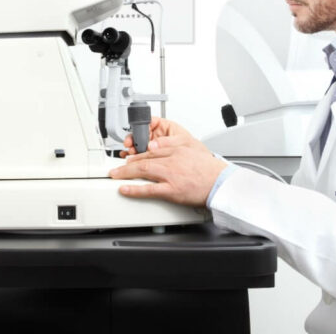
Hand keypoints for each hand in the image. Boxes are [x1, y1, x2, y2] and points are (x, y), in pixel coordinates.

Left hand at [109, 126, 226, 207]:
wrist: (221, 183)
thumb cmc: (209, 170)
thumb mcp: (192, 149)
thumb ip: (173, 146)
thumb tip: (155, 145)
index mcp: (176, 150)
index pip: (151, 149)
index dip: (137, 153)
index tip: (129, 158)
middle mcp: (171, 161)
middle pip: (144, 158)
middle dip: (127, 163)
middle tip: (115, 167)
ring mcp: (170, 175)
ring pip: (143, 171)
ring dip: (125, 173)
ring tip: (115, 175)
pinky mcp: (172, 190)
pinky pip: (149, 189)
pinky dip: (135, 189)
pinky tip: (124, 189)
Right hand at [119, 117, 189, 156]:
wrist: (198, 164)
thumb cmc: (193, 148)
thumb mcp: (182, 141)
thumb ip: (167, 142)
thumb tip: (152, 144)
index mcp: (164, 126)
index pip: (149, 120)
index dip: (140, 124)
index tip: (136, 130)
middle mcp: (157, 134)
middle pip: (140, 132)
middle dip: (134, 138)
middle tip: (131, 143)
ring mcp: (153, 144)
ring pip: (138, 143)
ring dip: (133, 147)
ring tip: (131, 151)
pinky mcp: (152, 155)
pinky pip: (140, 153)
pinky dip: (135, 156)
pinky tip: (132, 157)